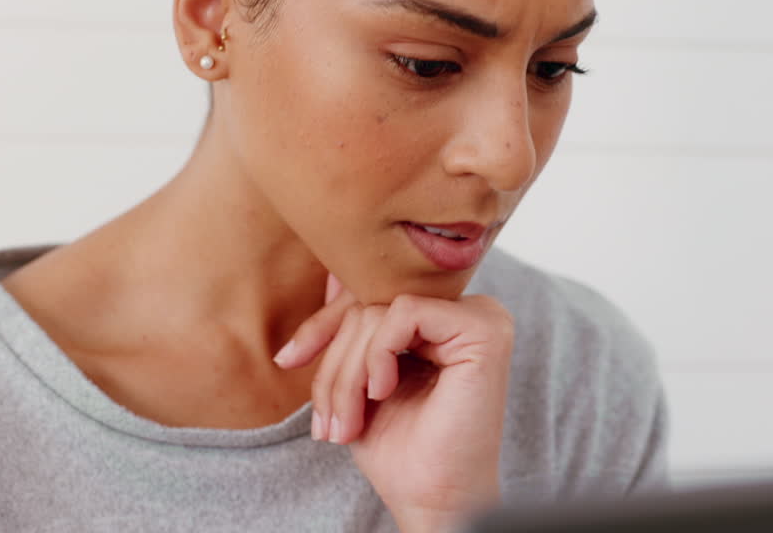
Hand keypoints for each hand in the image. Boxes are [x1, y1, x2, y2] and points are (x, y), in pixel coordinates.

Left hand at [273, 273, 515, 531]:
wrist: (433, 499)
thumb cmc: (401, 449)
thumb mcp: (361, 379)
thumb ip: (355, 328)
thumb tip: (332, 273)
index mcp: (445, 321)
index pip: (372, 297)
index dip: (324, 326)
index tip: (288, 360)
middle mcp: (469, 312)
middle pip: (372, 303)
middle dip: (335, 363)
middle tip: (329, 423)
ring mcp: (482, 317)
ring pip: (381, 309)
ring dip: (348, 371)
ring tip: (347, 423)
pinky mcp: (484, 329)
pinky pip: (404, 312)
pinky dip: (377, 355)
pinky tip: (382, 392)